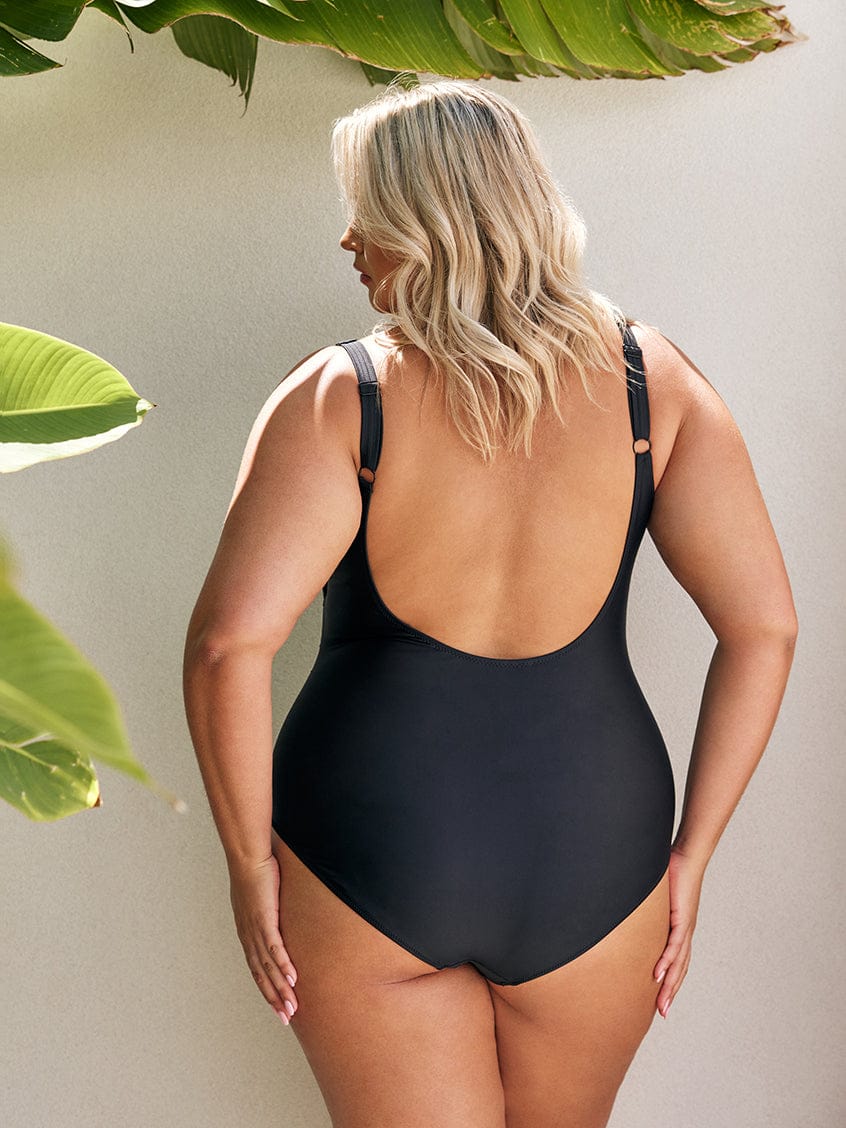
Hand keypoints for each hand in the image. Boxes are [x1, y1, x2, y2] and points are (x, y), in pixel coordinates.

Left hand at [228, 854, 298, 1025]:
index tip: (278, 1005)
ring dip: (281, 989)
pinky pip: (275, 949)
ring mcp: (256, 930)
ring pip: (268, 968)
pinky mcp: (265, 920)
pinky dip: (283, 966)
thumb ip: (271, 907)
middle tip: (286, 1018)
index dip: (267, 988)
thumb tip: (281, 907)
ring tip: (292, 1008)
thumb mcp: (263, 895)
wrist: (248, 856)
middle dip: (274, 998)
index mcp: (247, 932)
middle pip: (261, 975)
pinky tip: (293, 979)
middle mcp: (248, 936)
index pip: (257, 968)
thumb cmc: (256, 870)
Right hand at [652, 845, 704, 1017]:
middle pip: (679, 970)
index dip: (669, 980)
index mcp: (678, 929)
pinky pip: (674, 946)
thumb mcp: (653, 895)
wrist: (686, 856)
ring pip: (678, 964)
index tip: (660, 999)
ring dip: (669, 985)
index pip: (675, 961)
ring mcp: (685, 928)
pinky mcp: (683, 919)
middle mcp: (684, 933)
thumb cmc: (670, 871)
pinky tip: (658, 975)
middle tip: (661, 1014)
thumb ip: (644, 905)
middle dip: (670, 992)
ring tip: (661, 1005)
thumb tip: (625, 905)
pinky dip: (667, 962)